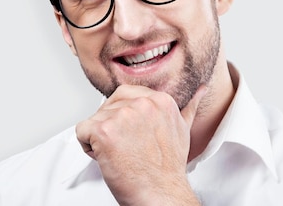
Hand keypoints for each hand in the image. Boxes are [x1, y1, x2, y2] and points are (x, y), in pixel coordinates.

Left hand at [75, 84, 206, 205]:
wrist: (161, 197)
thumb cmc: (167, 170)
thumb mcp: (182, 130)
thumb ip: (187, 106)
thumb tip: (201, 89)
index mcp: (160, 99)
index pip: (124, 95)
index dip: (123, 118)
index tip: (134, 136)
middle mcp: (141, 103)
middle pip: (107, 107)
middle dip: (112, 127)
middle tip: (128, 149)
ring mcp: (121, 115)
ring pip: (94, 120)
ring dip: (100, 139)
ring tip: (121, 155)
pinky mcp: (103, 130)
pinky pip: (81, 131)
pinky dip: (88, 147)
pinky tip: (107, 158)